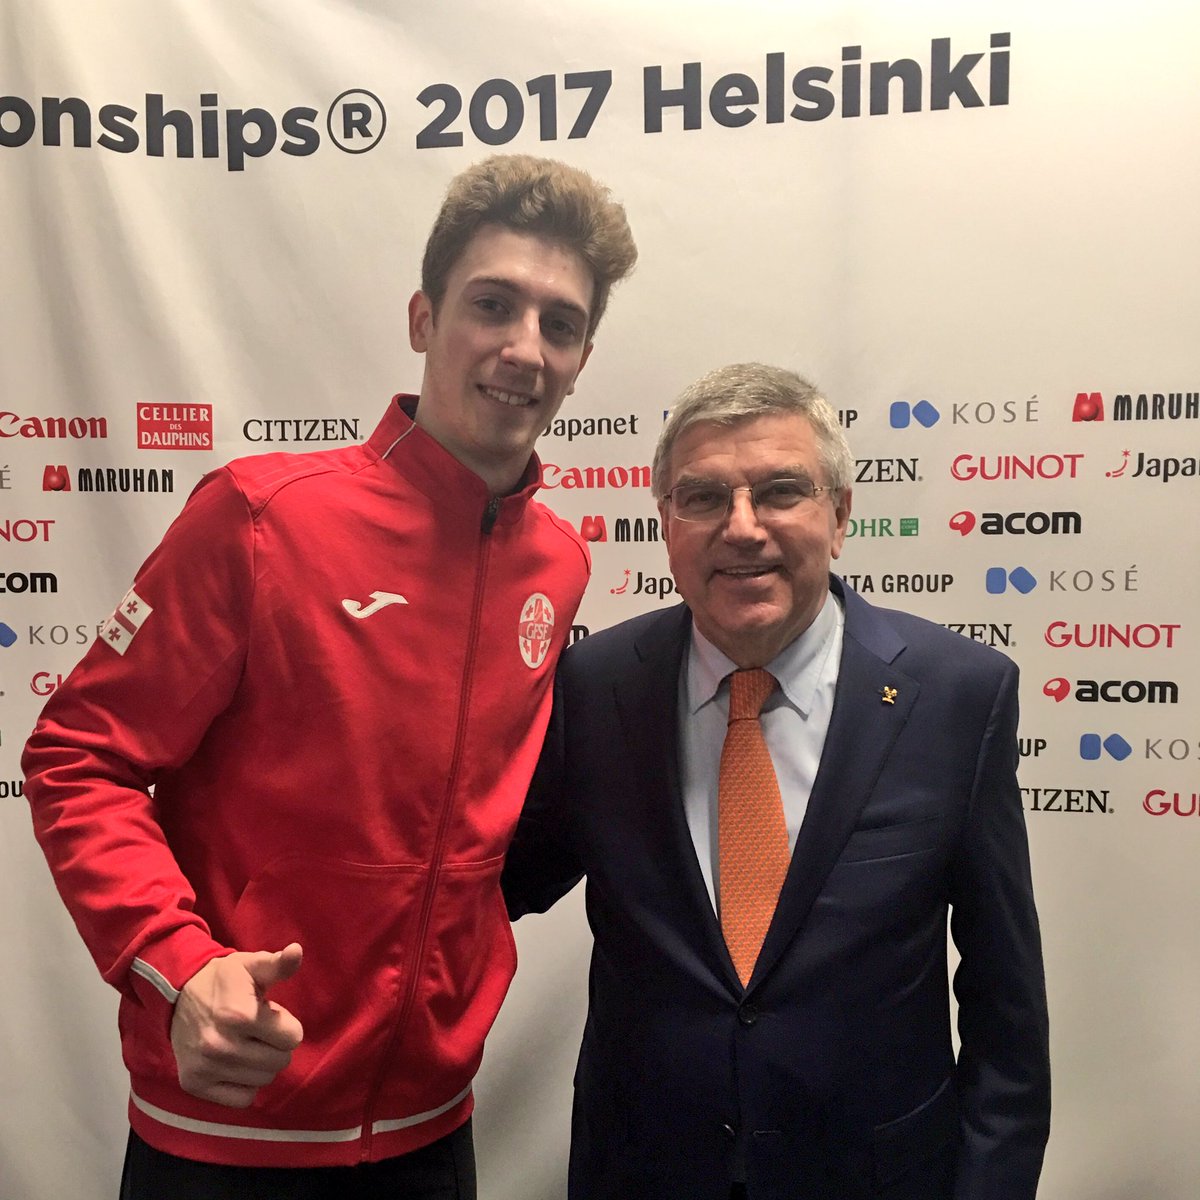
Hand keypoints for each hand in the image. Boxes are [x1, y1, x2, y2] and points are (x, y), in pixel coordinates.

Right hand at [170, 942, 303, 1107]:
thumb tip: (296, 951)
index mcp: (239, 1015)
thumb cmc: (224, 980)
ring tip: (245, 1043)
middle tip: (257, 1030)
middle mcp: (220, 1045)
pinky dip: (244, 1084)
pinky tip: (235, 1063)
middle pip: (280, 1061)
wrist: (177, 995)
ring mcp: (205, 1068)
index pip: (292, 1037)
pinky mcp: (194, 1084)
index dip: (285, 1025)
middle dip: (275, 1045)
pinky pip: (242, 1099)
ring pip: (263, 1080)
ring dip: (261, 1064)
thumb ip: (278, 964)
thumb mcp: (251, 965)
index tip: (269, 1015)